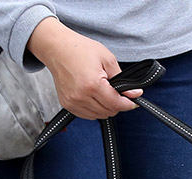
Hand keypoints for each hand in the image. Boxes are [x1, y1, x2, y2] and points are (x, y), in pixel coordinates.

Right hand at [26, 18, 140, 118]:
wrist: (57, 48)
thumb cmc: (79, 49)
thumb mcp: (107, 59)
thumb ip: (122, 80)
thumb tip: (134, 94)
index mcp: (92, 85)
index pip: (116, 104)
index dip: (128, 104)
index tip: (134, 101)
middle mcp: (81, 96)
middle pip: (109, 112)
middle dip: (117, 104)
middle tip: (116, 91)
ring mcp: (73, 102)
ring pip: (99, 115)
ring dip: (106, 107)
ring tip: (103, 91)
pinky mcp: (67, 104)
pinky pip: (87, 115)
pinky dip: (95, 109)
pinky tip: (95, 96)